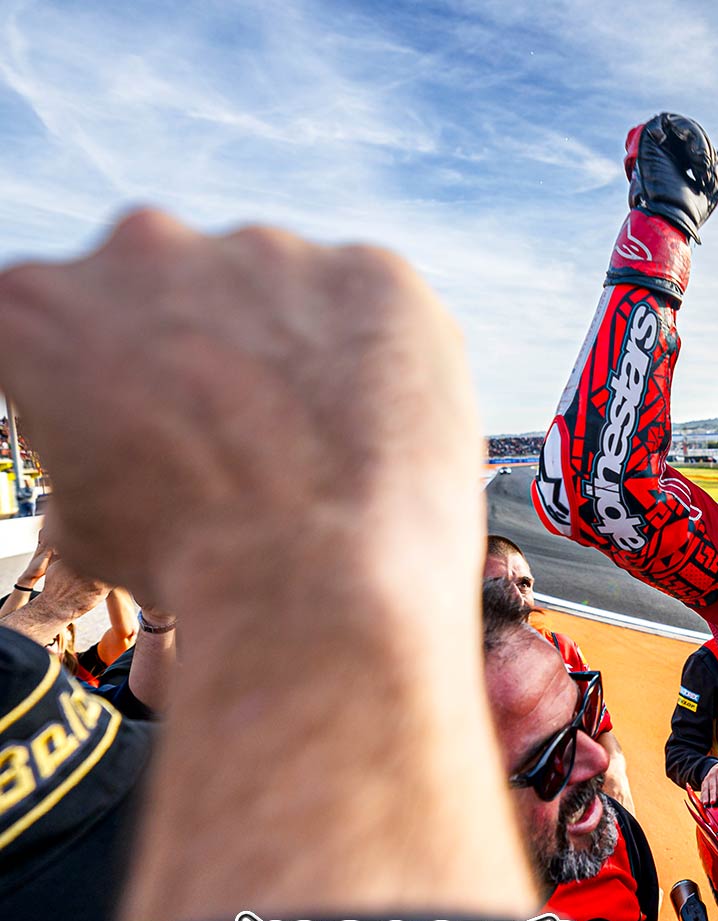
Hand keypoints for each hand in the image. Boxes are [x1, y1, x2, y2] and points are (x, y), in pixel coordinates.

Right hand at [0, 210, 476, 605]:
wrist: (316, 582)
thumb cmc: (190, 567)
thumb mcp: (83, 518)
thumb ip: (87, 445)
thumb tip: (111, 450)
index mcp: (38, 301)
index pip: (70, 320)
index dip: (116, 381)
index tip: (156, 429)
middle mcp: (142, 245)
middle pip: (178, 288)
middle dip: (208, 349)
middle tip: (250, 435)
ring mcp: (265, 247)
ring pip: (281, 289)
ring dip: (296, 347)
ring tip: (326, 443)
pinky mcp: (369, 270)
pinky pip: (375, 305)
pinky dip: (382, 356)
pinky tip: (384, 427)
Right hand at [624, 112, 717, 238]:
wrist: (671, 218)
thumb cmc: (688, 211)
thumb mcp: (712, 189)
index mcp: (678, 163)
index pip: (697, 147)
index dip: (709, 158)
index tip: (712, 181)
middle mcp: (666, 152)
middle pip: (692, 135)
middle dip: (706, 152)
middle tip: (709, 174)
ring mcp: (657, 146)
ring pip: (683, 126)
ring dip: (700, 143)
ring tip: (703, 165)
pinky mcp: (648, 139)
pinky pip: (668, 119)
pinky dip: (688, 130)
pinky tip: (694, 153)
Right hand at [700, 760, 717, 805]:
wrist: (717, 766)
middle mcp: (713, 774)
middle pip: (712, 786)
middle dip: (713, 795)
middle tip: (713, 802)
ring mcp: (707, 778)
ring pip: (706, 788)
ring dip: (706, 796)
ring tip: (706, 804)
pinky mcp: (703, 783)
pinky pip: (702, 790)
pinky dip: (702, 796)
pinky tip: (702, 802)